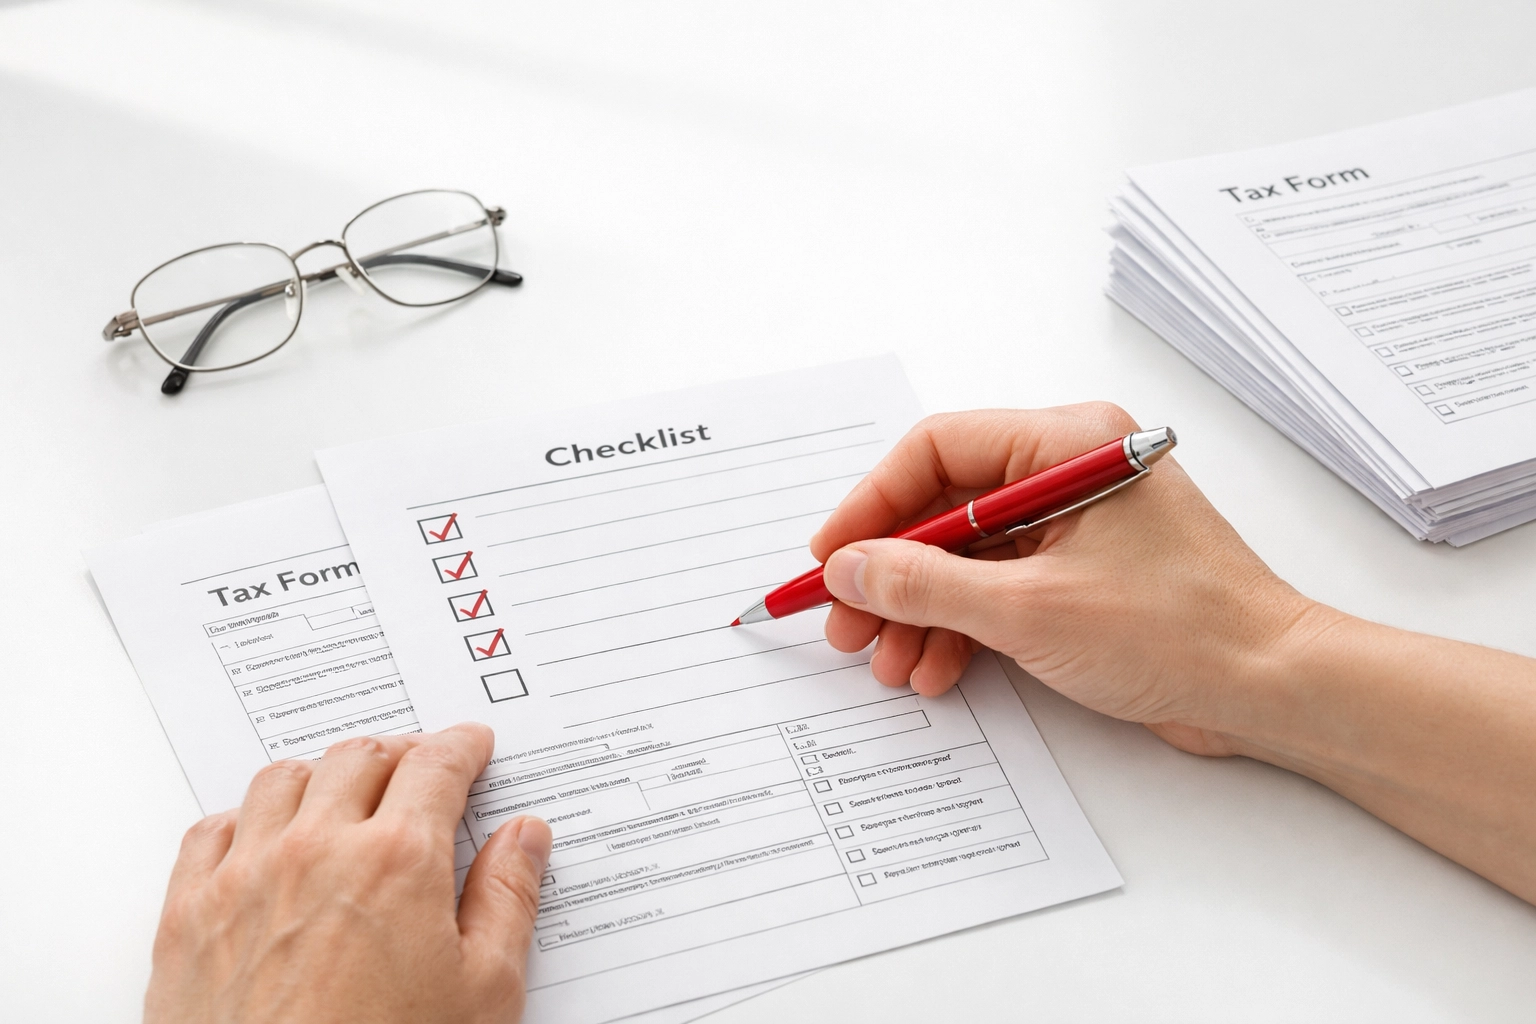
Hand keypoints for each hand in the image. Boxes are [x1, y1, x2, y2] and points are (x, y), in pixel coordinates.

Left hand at [145, 725, 551, 1023]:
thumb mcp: (484, 993)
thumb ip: (508, 899)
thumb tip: (524, 837)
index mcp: (396, 860)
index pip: (435, 766)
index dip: (461, 747)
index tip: (471, 747)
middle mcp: (315, 850)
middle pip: (360, 757)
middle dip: (401, 751)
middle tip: (422, 765)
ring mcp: (242, 878)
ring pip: (283, 779)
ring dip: (324, 772)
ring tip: (346, 789)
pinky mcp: (187, 916)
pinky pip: (212, 829)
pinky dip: (247, 816)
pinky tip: (266, 833)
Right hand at [811, 404, 1315, 754]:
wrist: (1273, 689)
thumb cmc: (1182, 632)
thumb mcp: (1029, 610)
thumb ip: (926, 584)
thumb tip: (851, 566)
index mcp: (1068, 444)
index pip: (938, 449)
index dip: (872, 503)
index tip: (831, 557)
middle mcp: (1070, 471)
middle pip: (945, 506)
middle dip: (892, 573)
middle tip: (846, 623)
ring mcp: (1078, 524)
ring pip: (967, 554)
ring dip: (921, 610)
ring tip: (889, 662)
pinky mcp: (1084, 573)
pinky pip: (1000, 587)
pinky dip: (962, 627)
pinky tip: (937, 669)